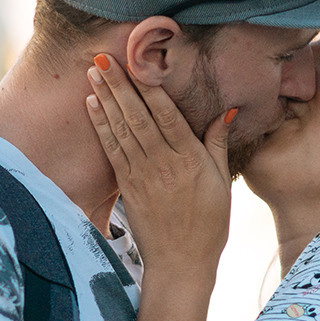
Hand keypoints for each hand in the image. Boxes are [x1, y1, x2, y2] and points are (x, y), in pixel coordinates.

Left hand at [86, 56, 232, 280]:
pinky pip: (112, 150)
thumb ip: (218, 144)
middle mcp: (163, 164)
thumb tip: (227, 110)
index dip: (149, 87)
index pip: (167, 115)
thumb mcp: (222, 182)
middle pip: (138, 116)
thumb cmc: (209, 225)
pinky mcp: (126, 188)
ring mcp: (142, 176)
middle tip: (103, 56)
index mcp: (189, 160)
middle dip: (119, 84)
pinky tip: (92, 105)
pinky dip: (101, 126)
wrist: (181, 264)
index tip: (136, 62)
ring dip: (105, 98)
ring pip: (121, 129)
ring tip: (93, 71)